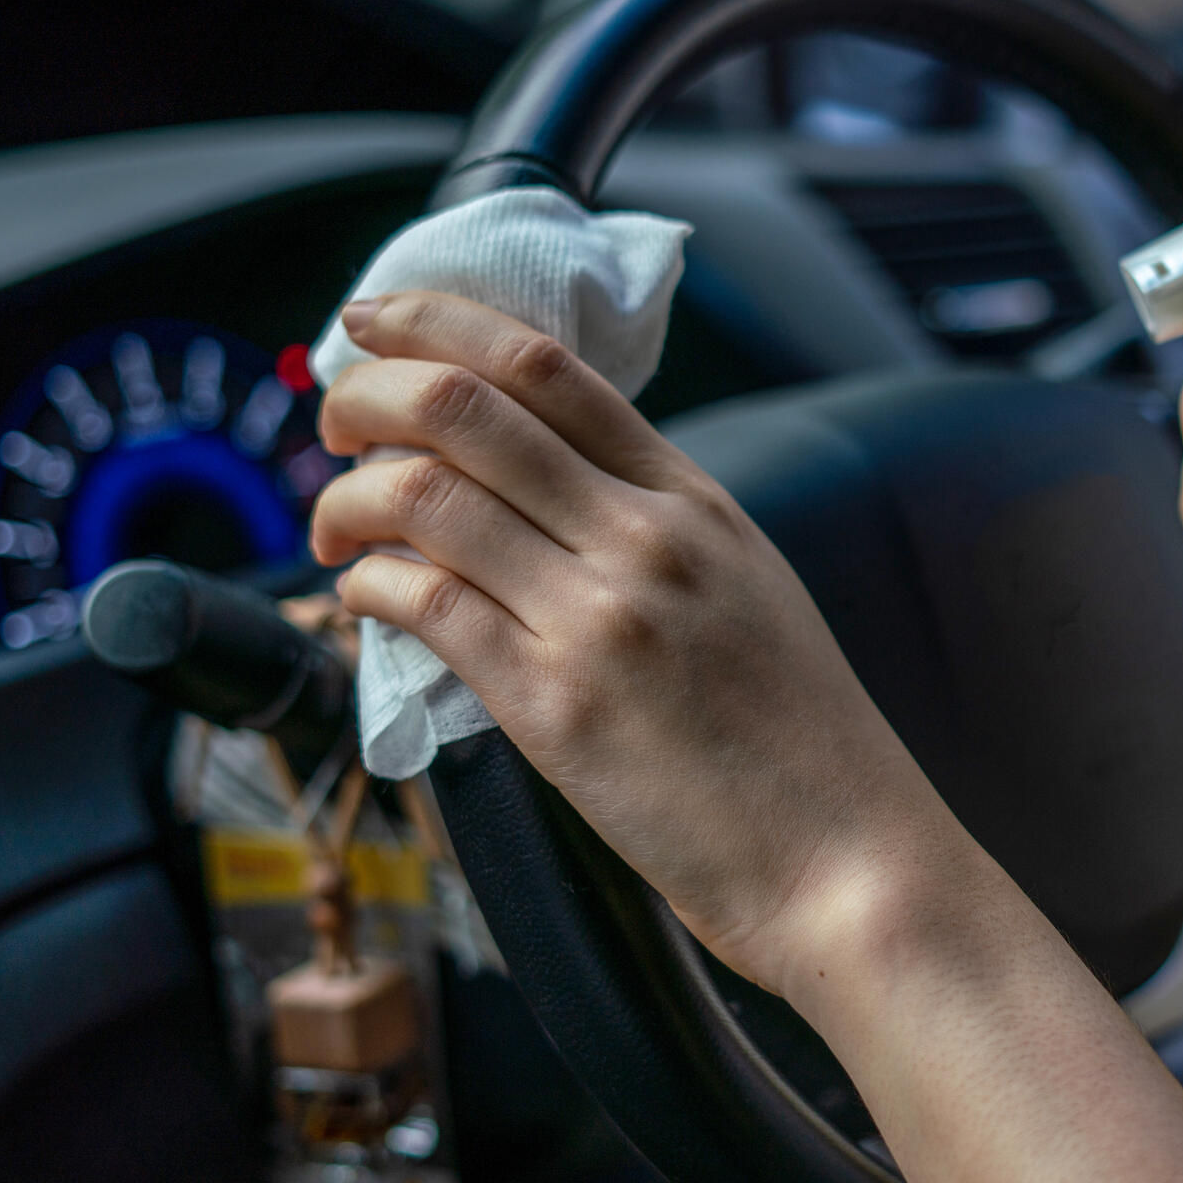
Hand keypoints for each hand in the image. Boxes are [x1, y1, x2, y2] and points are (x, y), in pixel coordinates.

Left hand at [310, 291, 965, 991]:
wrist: (849, 861)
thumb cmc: (802, 745)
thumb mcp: (752, 594)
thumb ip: (660, 532)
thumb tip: (545, 495)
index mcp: (697, 502)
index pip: (549, 366)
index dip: (440, 324)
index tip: (378, 320)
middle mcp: (647, 540)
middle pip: (467, 407)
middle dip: (367, 395)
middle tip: (333, 422)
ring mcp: (601, 619)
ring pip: (425, 497)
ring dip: (346, 497)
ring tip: (333, 526)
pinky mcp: (557, 709)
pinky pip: (424, 607)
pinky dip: (365, 584)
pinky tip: (361, 594)